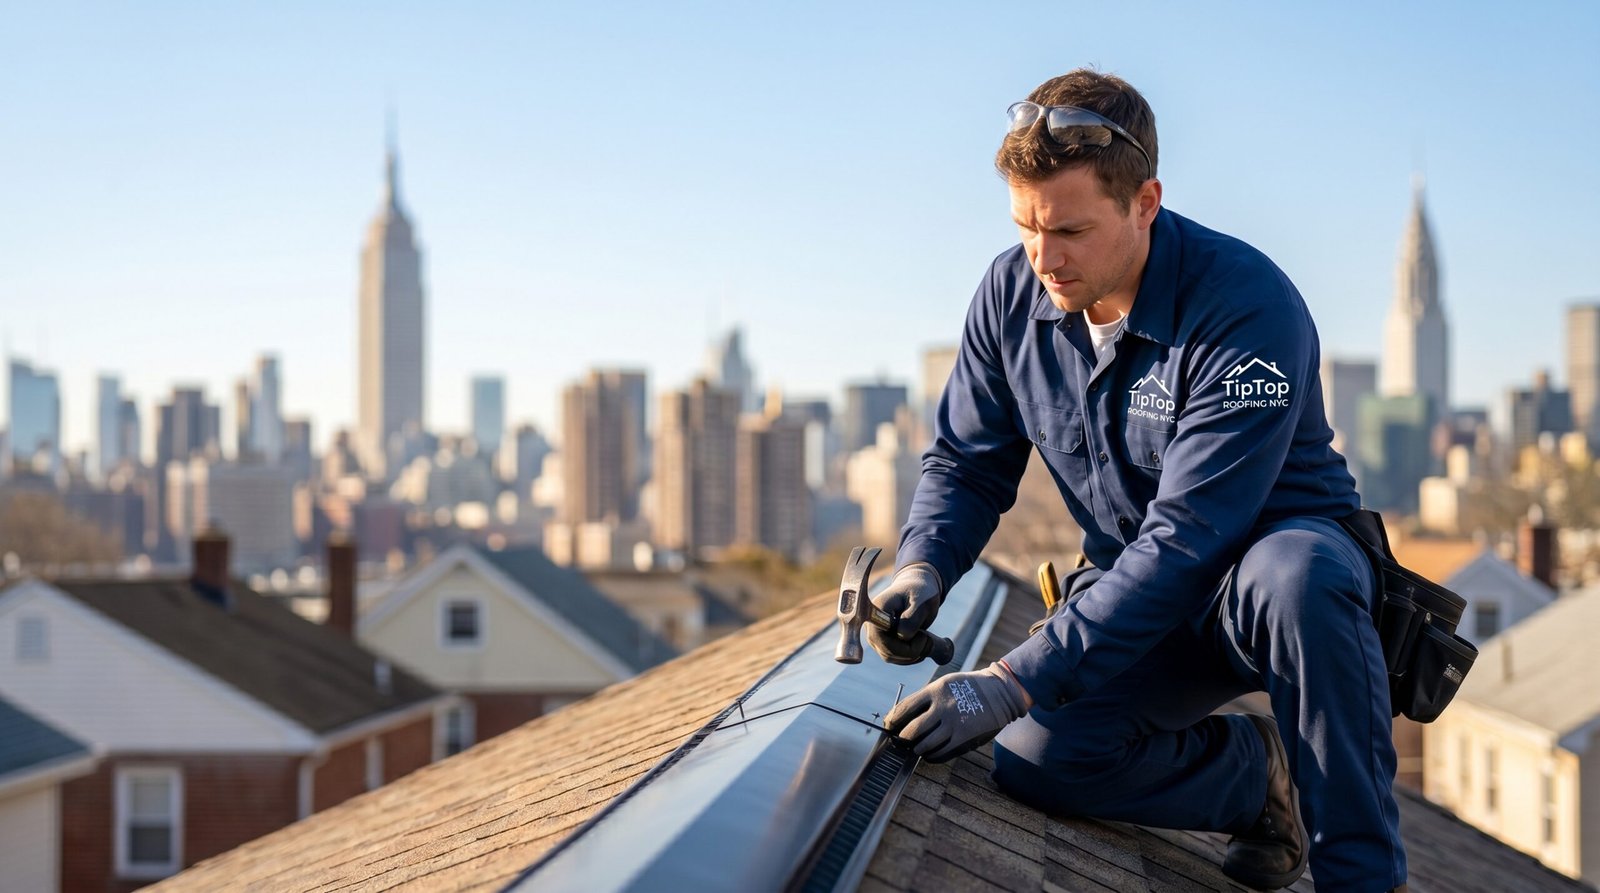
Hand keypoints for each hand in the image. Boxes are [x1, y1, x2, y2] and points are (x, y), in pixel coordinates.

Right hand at [866, 563, 943, 664]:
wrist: (917, 590)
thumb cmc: (920, 593)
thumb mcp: (921, 602)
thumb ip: (911, 619)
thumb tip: (902, 637)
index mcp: (876, 610)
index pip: (880, 638)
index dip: (901, 646)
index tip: (924, 636)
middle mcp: (871, 625)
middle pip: (886, 650)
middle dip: (911, 651)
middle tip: (929, 639)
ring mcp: (875, 635)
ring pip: (890, 657)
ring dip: (912, 655)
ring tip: (927, 639)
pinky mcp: (882, 642)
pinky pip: (894, 657)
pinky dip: (910, 656)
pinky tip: (922, 646)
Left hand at [885, 661, 1030, 761]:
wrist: (1001, 692)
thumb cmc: (968, 687)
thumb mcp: (945, 683)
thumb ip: (926, 698)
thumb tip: (903, 715)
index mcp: (935, 691)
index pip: (904, 708)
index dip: (892, 720)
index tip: (888, 726)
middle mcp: (942, 708)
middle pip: (912, 730)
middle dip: (902, 739)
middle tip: (899, 741)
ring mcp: (954, 724)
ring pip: (925, 745)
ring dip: (916, 749)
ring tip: (914, 748)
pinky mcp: (964, 738)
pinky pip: (941, 753)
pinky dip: (931, 756)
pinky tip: (929, 753)